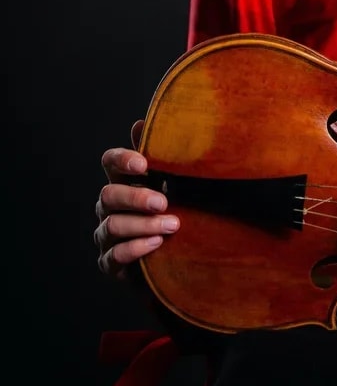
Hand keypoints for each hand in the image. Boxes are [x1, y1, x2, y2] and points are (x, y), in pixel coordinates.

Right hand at [94, 120, 178, 278]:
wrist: (181, 257)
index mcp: (123, 181)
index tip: (144, 164)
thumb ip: (161, 157)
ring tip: (172, 225)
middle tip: (164, 202)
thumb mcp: (176, 182)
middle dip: (136, 197)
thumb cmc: (176, 211)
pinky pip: (114, 255)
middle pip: (109, 194)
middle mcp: (109, 206)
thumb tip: (141, 122)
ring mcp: (106, 235)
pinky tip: (156, 244)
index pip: (110, 162)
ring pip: (112, 225)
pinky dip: (135, 248)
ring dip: (142, 224)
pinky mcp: (110, 262)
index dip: (122, 160)